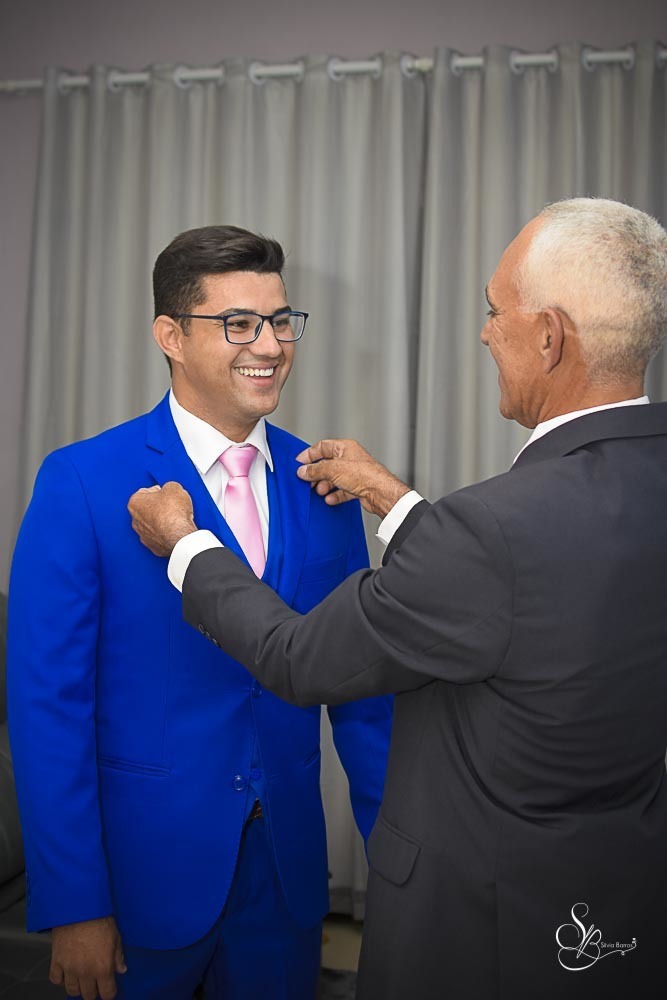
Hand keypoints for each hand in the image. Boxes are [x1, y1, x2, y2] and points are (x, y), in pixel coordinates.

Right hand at [50, 916, 125, 999]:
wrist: (79, 907)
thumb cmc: (99, 918)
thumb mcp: (116, 936)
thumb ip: (118, 956)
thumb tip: (121, 969)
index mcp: (103, 967)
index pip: (107, 993)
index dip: (110, 993)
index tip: (110, 989)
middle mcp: (86, 972)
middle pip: (89, 995)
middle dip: (94, 991)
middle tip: (96, 983)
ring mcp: (70, 968)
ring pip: (72, 991)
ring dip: (78, 987)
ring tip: (82, 979)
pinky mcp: (57, 961)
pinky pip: (56, 979)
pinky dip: (61, 979)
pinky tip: (67, 972)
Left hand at [127, 481, 197, 556]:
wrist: (180, 536)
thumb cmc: (173, 513)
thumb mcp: (174, 488)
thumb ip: (168, 487)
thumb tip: (170, 490)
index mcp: (135, 503)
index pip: (145, 492)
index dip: (158, 491)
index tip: (166, 493)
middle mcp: (135, 520)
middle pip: (147, 509)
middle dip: (159, 507)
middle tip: (172, 505)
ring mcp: (143, 535)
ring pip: (153, 524)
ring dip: (162, 521)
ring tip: (177, 518)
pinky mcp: (153, 547)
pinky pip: (160, 537)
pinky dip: (166, 534)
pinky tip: (176, 529)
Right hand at [296, 439, 410, 517]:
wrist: (380, 493)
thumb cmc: (365, 475)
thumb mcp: (333, 469)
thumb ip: (315, 470)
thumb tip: (303, 471)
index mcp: (345, 447)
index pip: (322, 446)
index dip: (310, 454)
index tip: (299, 463)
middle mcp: (350, 459)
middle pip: (327, 464)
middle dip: (317, 474)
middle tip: (308, 481)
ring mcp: (354, 474)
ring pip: (334, 479)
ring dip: (325, 486)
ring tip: (320, 491)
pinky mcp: (357, 487)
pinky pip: (342, 490)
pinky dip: (335, 495)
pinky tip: (330, 499)